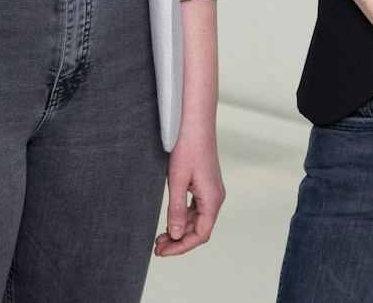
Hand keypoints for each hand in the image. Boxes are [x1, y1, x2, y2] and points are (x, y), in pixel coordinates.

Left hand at [155, 126, 224, 256]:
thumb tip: (177, 235)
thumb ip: (177, 210)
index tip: (162, 252)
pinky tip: (171, 220)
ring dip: (181, 230)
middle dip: (179, 241)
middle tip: (157, 247)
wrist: (195, 120)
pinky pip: (197, 208)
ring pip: (198, 220)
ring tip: (160, 237)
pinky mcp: (205, 184)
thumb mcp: (177, 180)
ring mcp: (212, 190)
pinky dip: (184, 218)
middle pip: (200, 229)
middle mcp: (216, 197)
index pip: (201, 234)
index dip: (182, 247)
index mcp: (212, 199)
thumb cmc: (187, 146)